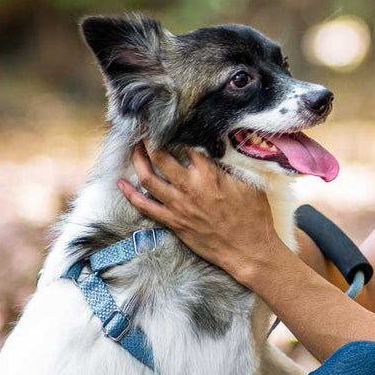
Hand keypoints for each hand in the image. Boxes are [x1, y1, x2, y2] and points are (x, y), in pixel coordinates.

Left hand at [117, 144, 282, 280]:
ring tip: (135, 149)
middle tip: (146, 131)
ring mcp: (178, 206)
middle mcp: (189, 187)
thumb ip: (231, 163)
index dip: (176, 131)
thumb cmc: (253, 217)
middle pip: (160, 157)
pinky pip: (145, 206)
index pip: (186, 144)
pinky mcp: (173, 222)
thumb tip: (220, 145)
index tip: (171, 123)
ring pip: (148, 178)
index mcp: (209, 174)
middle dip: (150, 140)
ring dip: (138, 160)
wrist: (248, 250)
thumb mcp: (249, 183)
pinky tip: (121, 183)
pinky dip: (130, 194)